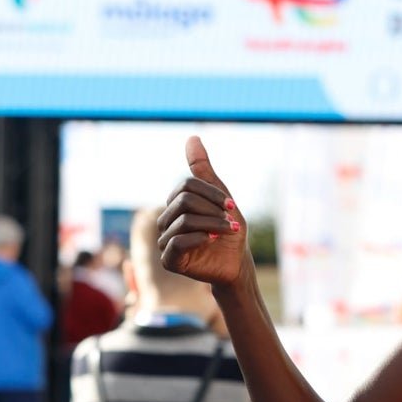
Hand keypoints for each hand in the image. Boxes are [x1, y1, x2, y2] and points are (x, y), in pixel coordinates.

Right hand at [157, 136, 246, 286]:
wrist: (237, 264)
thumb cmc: (230, 232)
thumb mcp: (222, 198)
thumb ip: (204, 171)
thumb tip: (192, 137)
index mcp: (176, 204)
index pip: (187, 185)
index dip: (212, 193)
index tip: (231, 205)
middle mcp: (166, 220)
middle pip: (185, 201)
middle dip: (214, 210)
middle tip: (231, 222)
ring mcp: (164, 240)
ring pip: (184, 221)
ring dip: (214, 224)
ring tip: (229, 231)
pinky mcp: (168, 259)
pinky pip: (178, 242)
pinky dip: (200, 239)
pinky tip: (212, 241)